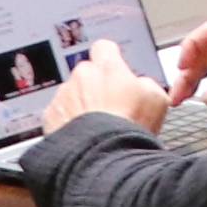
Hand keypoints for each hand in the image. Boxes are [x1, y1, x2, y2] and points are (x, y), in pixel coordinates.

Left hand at [48, 52, 170, 134]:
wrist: (103, 158)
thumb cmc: (129, 130)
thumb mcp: (157, 100)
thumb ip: (147, 84)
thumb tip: (142, 86)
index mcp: (107, 67)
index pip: (105, 48)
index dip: (111, 59)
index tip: (115, 70)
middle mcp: (81, 76)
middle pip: (87, 73)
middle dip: (95, 86)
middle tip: (110, 108)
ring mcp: (63, 96)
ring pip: (71, 94)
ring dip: (81, 106)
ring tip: (97, 128)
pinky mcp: (50, 117)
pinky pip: (58, 114)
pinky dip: (67, 123)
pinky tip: (83, 137)